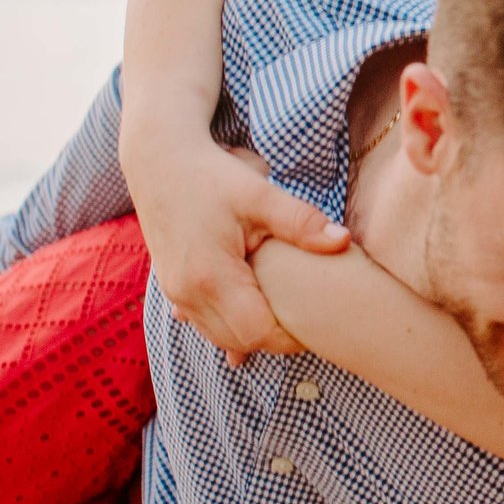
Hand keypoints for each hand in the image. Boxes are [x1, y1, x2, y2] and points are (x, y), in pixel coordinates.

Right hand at [130, 138, 347, 362]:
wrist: (159, 161)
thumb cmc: (211, 175)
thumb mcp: (260, 194)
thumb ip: (301, 222)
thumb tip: (343, 242)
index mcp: (211, 276)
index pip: (258, 333)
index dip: (291, 336)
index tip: (318, 320)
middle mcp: (188, 293)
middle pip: (240, 342)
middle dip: (275, 338)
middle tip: (308, 319)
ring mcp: (176, 294)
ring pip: (220, 337)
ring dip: (251, 333)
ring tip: (284, 315)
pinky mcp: (172, 288)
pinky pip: (203, 323)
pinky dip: (228, 325)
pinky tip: (250, 315)